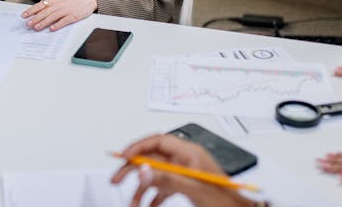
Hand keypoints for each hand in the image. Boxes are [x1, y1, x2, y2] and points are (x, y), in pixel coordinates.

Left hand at [21, 0, 96, 30]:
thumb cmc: (72, 1)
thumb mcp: (59, 0)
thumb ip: (49, 5)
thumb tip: (38, 9)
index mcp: (54, 1)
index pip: (40, 5)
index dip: (31, 10)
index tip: (24, 16)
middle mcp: (58, 5)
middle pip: (45, 12)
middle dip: (35, 18)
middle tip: (28, 24)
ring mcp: (66, 11)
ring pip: (52, 17)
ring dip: (43, 22)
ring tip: (36, 28)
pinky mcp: (73, 16)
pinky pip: (64, 21)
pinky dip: (57, 25)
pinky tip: (52, 29)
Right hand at [110, 134, 255, 206]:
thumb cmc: (224, 200)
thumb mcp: (192, 188)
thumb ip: (167, 179)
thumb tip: (143, 172)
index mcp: (189, 152)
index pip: (158, 141)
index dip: (138, 147)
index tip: (123, 157)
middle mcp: (185, 160)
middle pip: (152, 159)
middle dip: (133, 169)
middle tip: (116, 178)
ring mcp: (184, 173)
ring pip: (155, 176)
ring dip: (141, 189)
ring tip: (132, 203)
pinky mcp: (185, 186)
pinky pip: (163, 188)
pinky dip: (153, 197)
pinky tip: (146, 206)